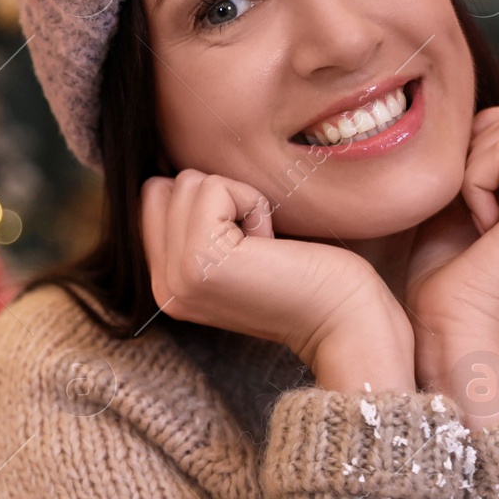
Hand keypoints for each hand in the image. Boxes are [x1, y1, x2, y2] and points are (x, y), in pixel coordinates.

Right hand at [142, 169, 414, 392]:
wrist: (346, 322)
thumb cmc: (308, 277)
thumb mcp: (234, 253)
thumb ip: (195, 226)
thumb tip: (180, 176)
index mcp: (167, 284)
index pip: (153, 201)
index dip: (205, 204)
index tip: (245, 244)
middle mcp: (163, 285)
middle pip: (161, 188)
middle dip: (217, 198)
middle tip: (255, 244)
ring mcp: (177, 274)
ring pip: (186, 182)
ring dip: (237, 200)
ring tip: (264, 247)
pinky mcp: (200, 259)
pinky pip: (212, 187)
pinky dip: (251, 202)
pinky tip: (270, 244)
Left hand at [405, 105, 498, 393]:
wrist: (446, 328)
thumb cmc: (438, 273)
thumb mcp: (452, 201)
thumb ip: (472, 158)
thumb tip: (464, 115)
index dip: (472, 146)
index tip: (458, 200)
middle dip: (475, 150)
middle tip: (465, 207)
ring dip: (473, 167)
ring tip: (473, 217)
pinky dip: (475, 183)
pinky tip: (479, 225)